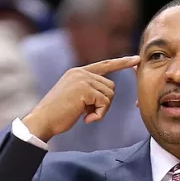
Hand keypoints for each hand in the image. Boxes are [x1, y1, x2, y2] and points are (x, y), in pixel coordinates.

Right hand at [22, 55, 139, 141]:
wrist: (43, 121)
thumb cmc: (58, 115)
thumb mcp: (75, 98)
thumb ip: (90, 91)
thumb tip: (107, 94)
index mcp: (77, 72)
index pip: (105, 65)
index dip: (121, 63)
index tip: (136, 59)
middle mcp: (80, 72)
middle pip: (110, 87)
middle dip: (104, 104)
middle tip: (89, 114)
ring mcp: (82, 79)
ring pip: (109, 95)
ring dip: (101, 110)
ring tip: (85, 116)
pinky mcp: (84, 89)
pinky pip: (105, 103)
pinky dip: (99, 115)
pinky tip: (86, 119)